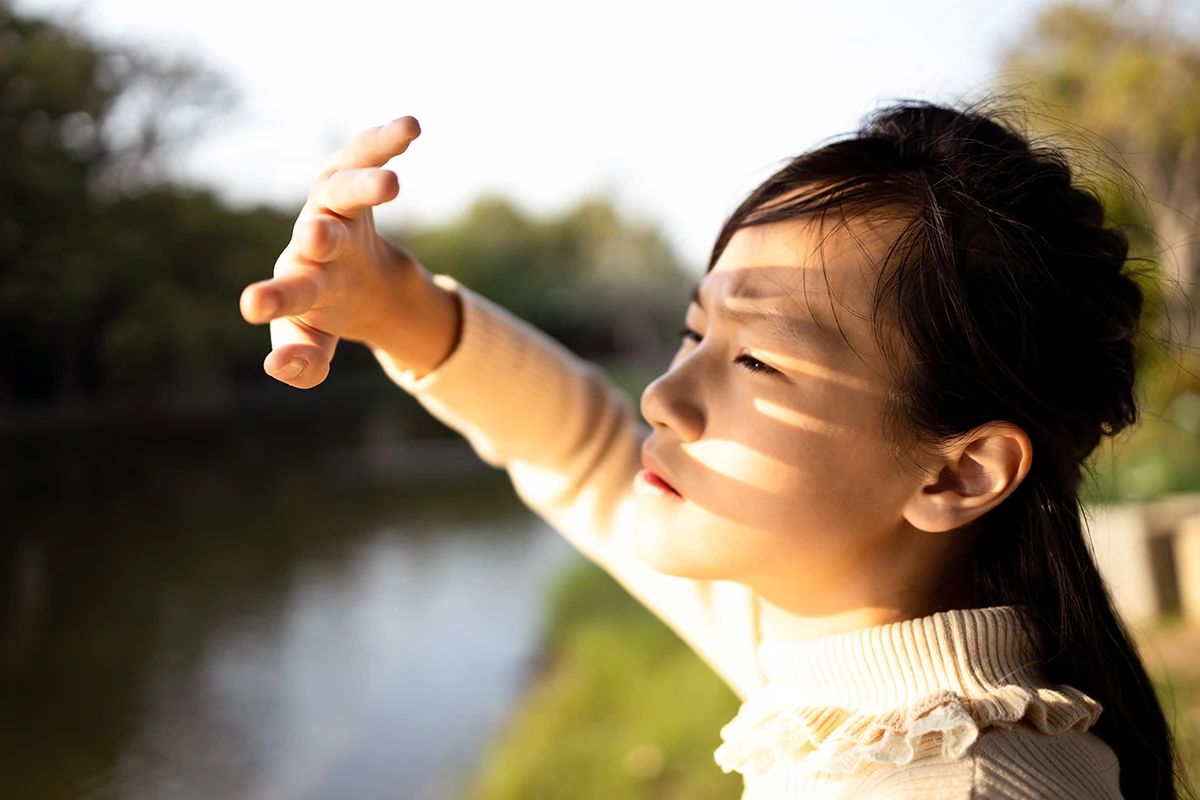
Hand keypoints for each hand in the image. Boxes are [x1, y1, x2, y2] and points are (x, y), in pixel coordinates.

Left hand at [239, 116, 422, 387]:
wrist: (351, 271)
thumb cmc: (325, 307)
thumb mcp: (315, 340)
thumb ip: (304, 364)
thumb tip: (279, 367)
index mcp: (302, 283)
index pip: (289, 294)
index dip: (276, 301)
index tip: (254, 306)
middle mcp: (313, 239)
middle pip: (317, 236)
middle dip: (319, 236)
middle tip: (315, 236)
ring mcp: (333, 205)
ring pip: (344, 189)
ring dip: (365, 185)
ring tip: (392, 184)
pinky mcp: (353, 175)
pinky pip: (368, 152)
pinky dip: (387, 138)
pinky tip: (412, 126)